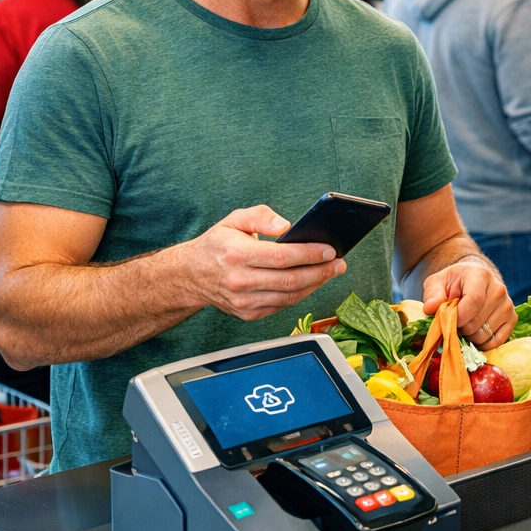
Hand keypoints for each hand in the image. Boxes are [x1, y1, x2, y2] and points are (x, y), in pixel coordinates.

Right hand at [178, 205, 344, 320]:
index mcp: (237, 254)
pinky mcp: (248, 314)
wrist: (191, 276)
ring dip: (315, 285)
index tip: (329, 250)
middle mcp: (240, 281)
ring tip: (330, 272)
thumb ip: (260, 215)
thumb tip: (285, 226)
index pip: (282, 257)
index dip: (310, 254)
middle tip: (339, 263)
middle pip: (290, 280)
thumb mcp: (234, 219)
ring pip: (289, 297)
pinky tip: (311, 283)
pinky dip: (300, 295)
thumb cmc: (217, 245)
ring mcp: (244, 302)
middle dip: (321, 272)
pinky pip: (282, 307)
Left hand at [422, 259, 515, 350]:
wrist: (473, 280)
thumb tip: (430, 308)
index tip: (448, 320)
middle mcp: (498, 289)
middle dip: (460, 327)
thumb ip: (432, 294)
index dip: (458, 316)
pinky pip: (496, 341)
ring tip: (465, 324)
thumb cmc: (453, 283)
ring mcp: (507, 305)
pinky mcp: (512, 319)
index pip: (474, 301)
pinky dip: (482, 343)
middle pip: (477, 322)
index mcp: (480, 275)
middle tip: (454, 321)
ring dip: (470, 336)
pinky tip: (475, 332)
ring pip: (485, 334)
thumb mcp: (437, 283)